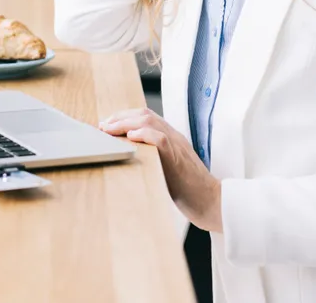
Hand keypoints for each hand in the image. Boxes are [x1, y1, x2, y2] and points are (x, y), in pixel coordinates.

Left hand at [100, 108, 222, 231]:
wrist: (212, 202)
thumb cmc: (190, 191)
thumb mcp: (169, 169)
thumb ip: (155, 158)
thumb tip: (129, 158)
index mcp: (172, 138)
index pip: (146, 117)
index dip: (125, 117)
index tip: (108, 125)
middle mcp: (174, 137)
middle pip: (145, 114)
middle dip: (120, 117)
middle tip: (103, 126)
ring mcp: (177, 145)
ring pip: (150, 121)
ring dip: (125, 122)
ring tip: (110, 129)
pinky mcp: (177, 157)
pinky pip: (160, 138)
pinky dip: (144, 134)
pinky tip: (131, 137)